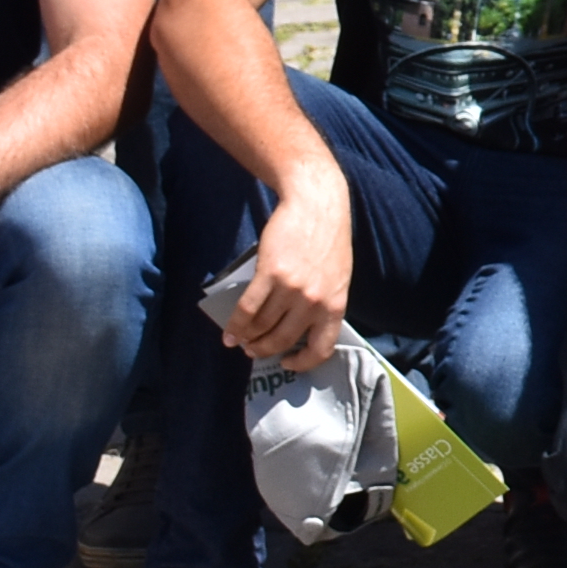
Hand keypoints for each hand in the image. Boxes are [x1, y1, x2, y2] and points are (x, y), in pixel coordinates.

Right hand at [227, 170, 355, 367]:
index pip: (321, 348)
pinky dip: (235, 326)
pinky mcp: (270, 274)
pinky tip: (229, 333)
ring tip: (240, 340)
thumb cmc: (328, 239)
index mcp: (336, 304)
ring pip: (262, 326)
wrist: (317, 205)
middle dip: (265, 349)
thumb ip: (323, 302)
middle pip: (283, 339)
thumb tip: (300, 328)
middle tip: (254, 350)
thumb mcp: (337, 276)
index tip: (288, 362)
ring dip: (247, 338)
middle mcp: (315, 302)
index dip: (302, 362)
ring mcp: (292, 289)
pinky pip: (248, 309)